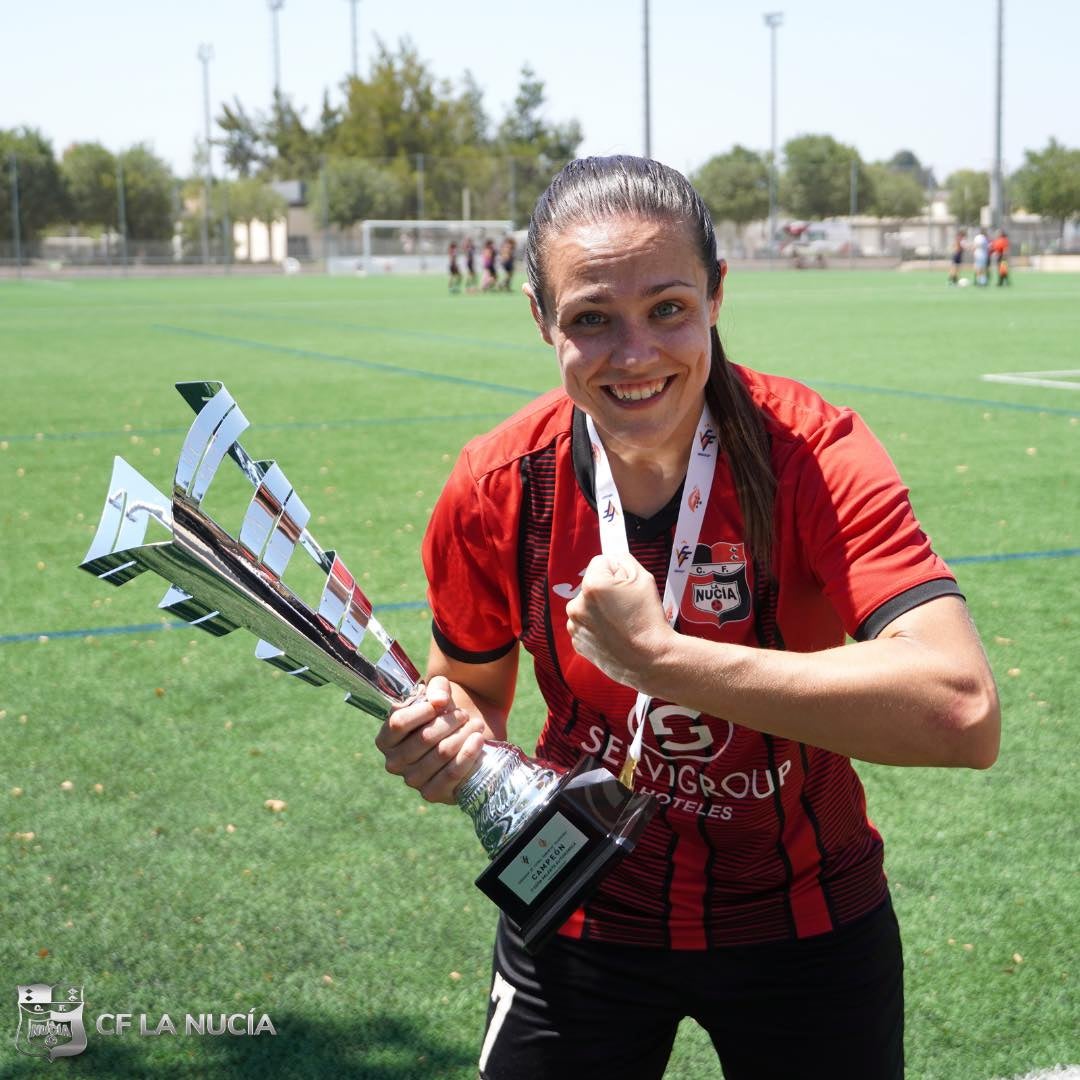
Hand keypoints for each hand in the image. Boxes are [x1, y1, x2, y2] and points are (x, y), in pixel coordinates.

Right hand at [374, 675, 488, 803]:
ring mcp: (412, 780)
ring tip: (476, 724)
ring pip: (442, 753)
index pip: (398, 723)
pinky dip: (469, 754)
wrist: (462, 738)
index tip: (442, 702)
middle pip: (424, 738)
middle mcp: (394, 762)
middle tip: (464, 715)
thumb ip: (437, 689)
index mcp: (386, 739)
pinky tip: (478, 741)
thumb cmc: (443, 714)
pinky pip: (452, 773)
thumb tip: (440, 701)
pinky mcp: (433, 793)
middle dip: (449, 722)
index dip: (422, 710)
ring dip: (463, 735)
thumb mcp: (438, 694)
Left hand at [565, 553, 673, 690]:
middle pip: (592, 585)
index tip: (628, 586)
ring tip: (622, 624)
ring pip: (588, 605)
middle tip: (627, 607)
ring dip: (600, 610)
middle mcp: (576, 605)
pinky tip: (614, 635)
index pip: (601, 563)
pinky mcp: (577, 643)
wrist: (650, 660)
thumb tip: (612, 560)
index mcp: (591, 585)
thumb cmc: (648, 619)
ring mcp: (575, 626)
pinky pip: (586, 625)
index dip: (618, 571)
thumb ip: (623, 561)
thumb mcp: (643, 578)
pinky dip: (597, 628)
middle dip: (607, 591)